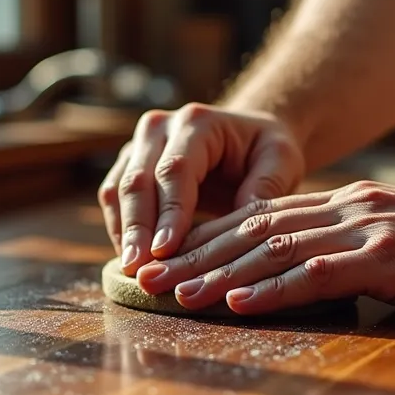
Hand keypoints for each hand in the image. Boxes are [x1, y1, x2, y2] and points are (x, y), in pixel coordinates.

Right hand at [98, 104, 306, 274]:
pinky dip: (120, 230)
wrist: (247, 139)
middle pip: (138, 180)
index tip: (166, 251)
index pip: (176, 170)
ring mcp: (139, 145)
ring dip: (123, 232)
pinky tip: (132, 262)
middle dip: (138, 229)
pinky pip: (113, 199)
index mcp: (198, 122)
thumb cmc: (267, 152)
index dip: (170, 212)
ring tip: (132, 272)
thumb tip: (241, 227)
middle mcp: (160, 127)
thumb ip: (266, 187)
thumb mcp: (281, 161)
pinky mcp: (128, 165)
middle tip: (140, 270)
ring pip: (117, 190)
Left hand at [133, 181, 394, 316]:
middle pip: (255, 230)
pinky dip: (273, 287)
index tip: (167, 262)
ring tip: (176, 293)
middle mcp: (348, 209)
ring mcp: (368, 230)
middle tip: (147, 278)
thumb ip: (353, 251)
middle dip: (196, 254)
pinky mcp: (391, 258)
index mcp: (347, 205)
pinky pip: (319, 273)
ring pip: (275, 249)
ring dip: (220, 273)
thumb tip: (306, 277)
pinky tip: (239, 302)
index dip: (209, 240)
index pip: (262, 220)